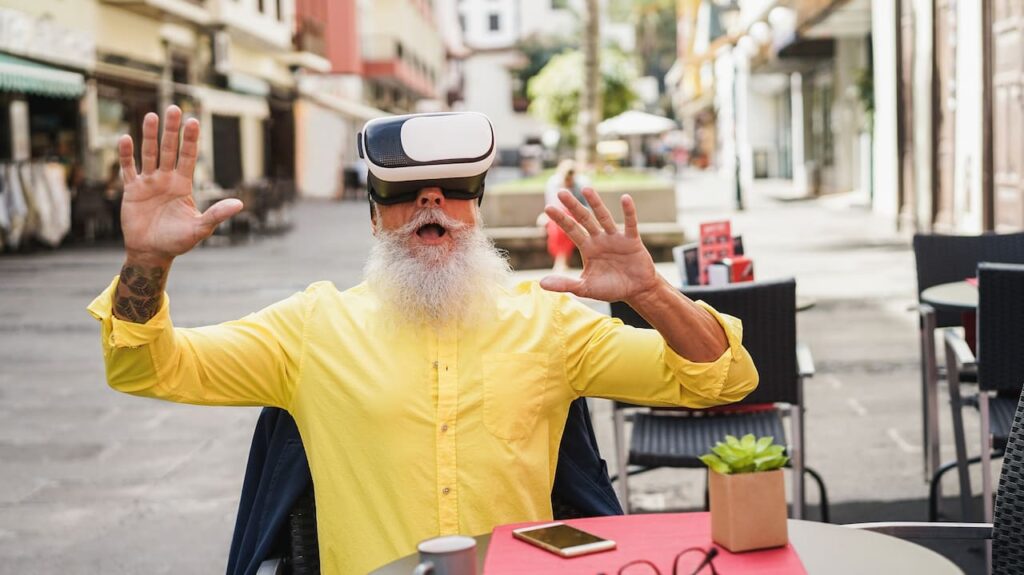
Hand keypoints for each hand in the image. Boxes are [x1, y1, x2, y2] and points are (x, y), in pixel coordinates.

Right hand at [118, 106, 242, 264]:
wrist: (152, 252)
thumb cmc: (178, 241)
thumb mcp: (200, 228)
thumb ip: (217, 215)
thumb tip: (240, 204)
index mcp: (183, 185)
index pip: (188, 157)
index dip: (190, 140)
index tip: (194, 121)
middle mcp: (166, 179)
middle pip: (169, 150)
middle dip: (171, 131)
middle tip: (174, 108)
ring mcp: (148, 183)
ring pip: (149, 154)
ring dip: (149, 136)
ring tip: (151, 116)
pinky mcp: (132, 190)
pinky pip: (128, 169)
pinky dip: (126, 155)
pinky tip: (126, 138)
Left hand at [539, 187, 659, 301]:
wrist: (636, 291)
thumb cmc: (611, 289)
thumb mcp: (585, 288)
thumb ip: (565, 284)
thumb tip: (540, 283)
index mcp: (588, 248)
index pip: (571, 230)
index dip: (560, 219)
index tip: (548, 208)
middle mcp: (600, 239)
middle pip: (584, 219)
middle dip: (573, 206)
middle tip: (561, 192)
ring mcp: (615, 238)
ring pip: (604, 218)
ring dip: (596, 204)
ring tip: (586, 189)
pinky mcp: (632, 241)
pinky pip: (630, 224)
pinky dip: (628, 211)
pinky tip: (625, 198)